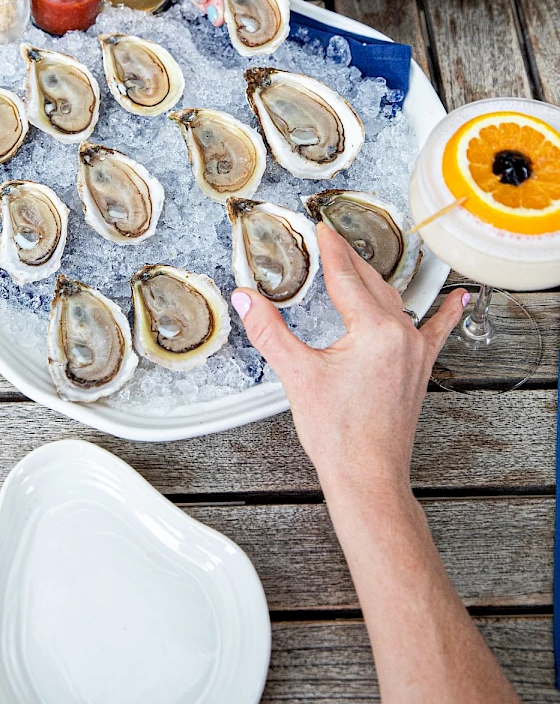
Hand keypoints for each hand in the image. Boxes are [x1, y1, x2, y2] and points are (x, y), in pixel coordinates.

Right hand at [231, 224, 467, 498]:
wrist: (367, 476)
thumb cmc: (338, 435)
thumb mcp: (297, 375)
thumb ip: (269, 330)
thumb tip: (245, 298)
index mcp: (374, 329)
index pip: (345, 275)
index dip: (330, 248)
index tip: (320, 227)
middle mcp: (401, 334)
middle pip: (370, 281)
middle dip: (348, 258)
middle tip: (330, 238)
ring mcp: (415, 351)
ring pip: (394, 300)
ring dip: (375, 279)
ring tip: (360, 261)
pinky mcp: (420, 368)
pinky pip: (436, 331)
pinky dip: (444, 312)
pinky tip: (458, 298)